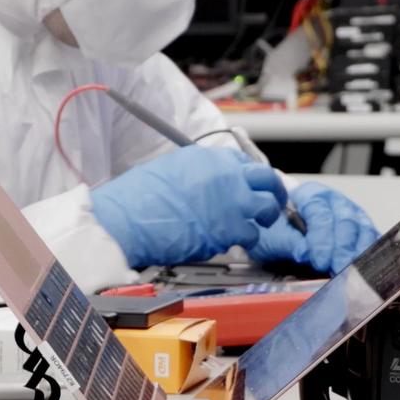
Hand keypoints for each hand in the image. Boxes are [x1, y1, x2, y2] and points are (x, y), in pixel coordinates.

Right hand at [88, 147, 287, 267]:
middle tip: (271, 203)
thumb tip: (208, 184)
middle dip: (273, 192)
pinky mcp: (230, 229)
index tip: (250, 186)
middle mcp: (226, 175)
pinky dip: (245, 241)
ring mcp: (232, 202)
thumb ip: (197, 174)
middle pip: (267, 179)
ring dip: (261, 220)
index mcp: (209, 158)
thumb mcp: (169, 170)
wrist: (127, 222)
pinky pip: (251, 236)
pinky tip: (231, 242)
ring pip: (266, 209)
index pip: (245, 162)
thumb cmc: (136, 199)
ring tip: (252, 227)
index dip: (250, 177)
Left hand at [248, 182, 378, 274]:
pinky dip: (371, 256)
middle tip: (338, 271)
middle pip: (346, 221)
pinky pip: (373, 241)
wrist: (280, 228)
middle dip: (343, 249)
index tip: (319, 261)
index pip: (320, 213)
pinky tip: (365, 271)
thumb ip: (287, 242)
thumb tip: (304, 253)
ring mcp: (352, 215)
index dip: (321, 238)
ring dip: (359, 254)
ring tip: (352, 275)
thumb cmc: (275, 227)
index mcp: (310, 194)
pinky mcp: (363, 231)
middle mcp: (335, 201)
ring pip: (363, 230)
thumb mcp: (271, 234)